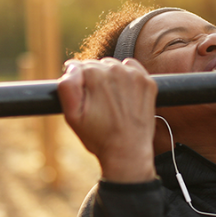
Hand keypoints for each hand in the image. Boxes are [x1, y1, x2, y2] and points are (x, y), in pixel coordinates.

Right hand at [58, 58, 157, 182]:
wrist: (127, 151)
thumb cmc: (98, 136)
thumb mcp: (72, 115)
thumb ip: (67, 87)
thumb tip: (71, 67)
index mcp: (94, 74)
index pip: (79, 67)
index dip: (78, 84)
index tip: (83, 99)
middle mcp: (115, 69)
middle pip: (97, 65)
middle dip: (94, 80)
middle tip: (97, 104)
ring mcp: (134, 75)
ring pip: (114, 67)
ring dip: (110, 78)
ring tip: (111, 102)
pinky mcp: (148, 82)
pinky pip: (132, 69)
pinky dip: (127, 77)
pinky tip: (124, 95)